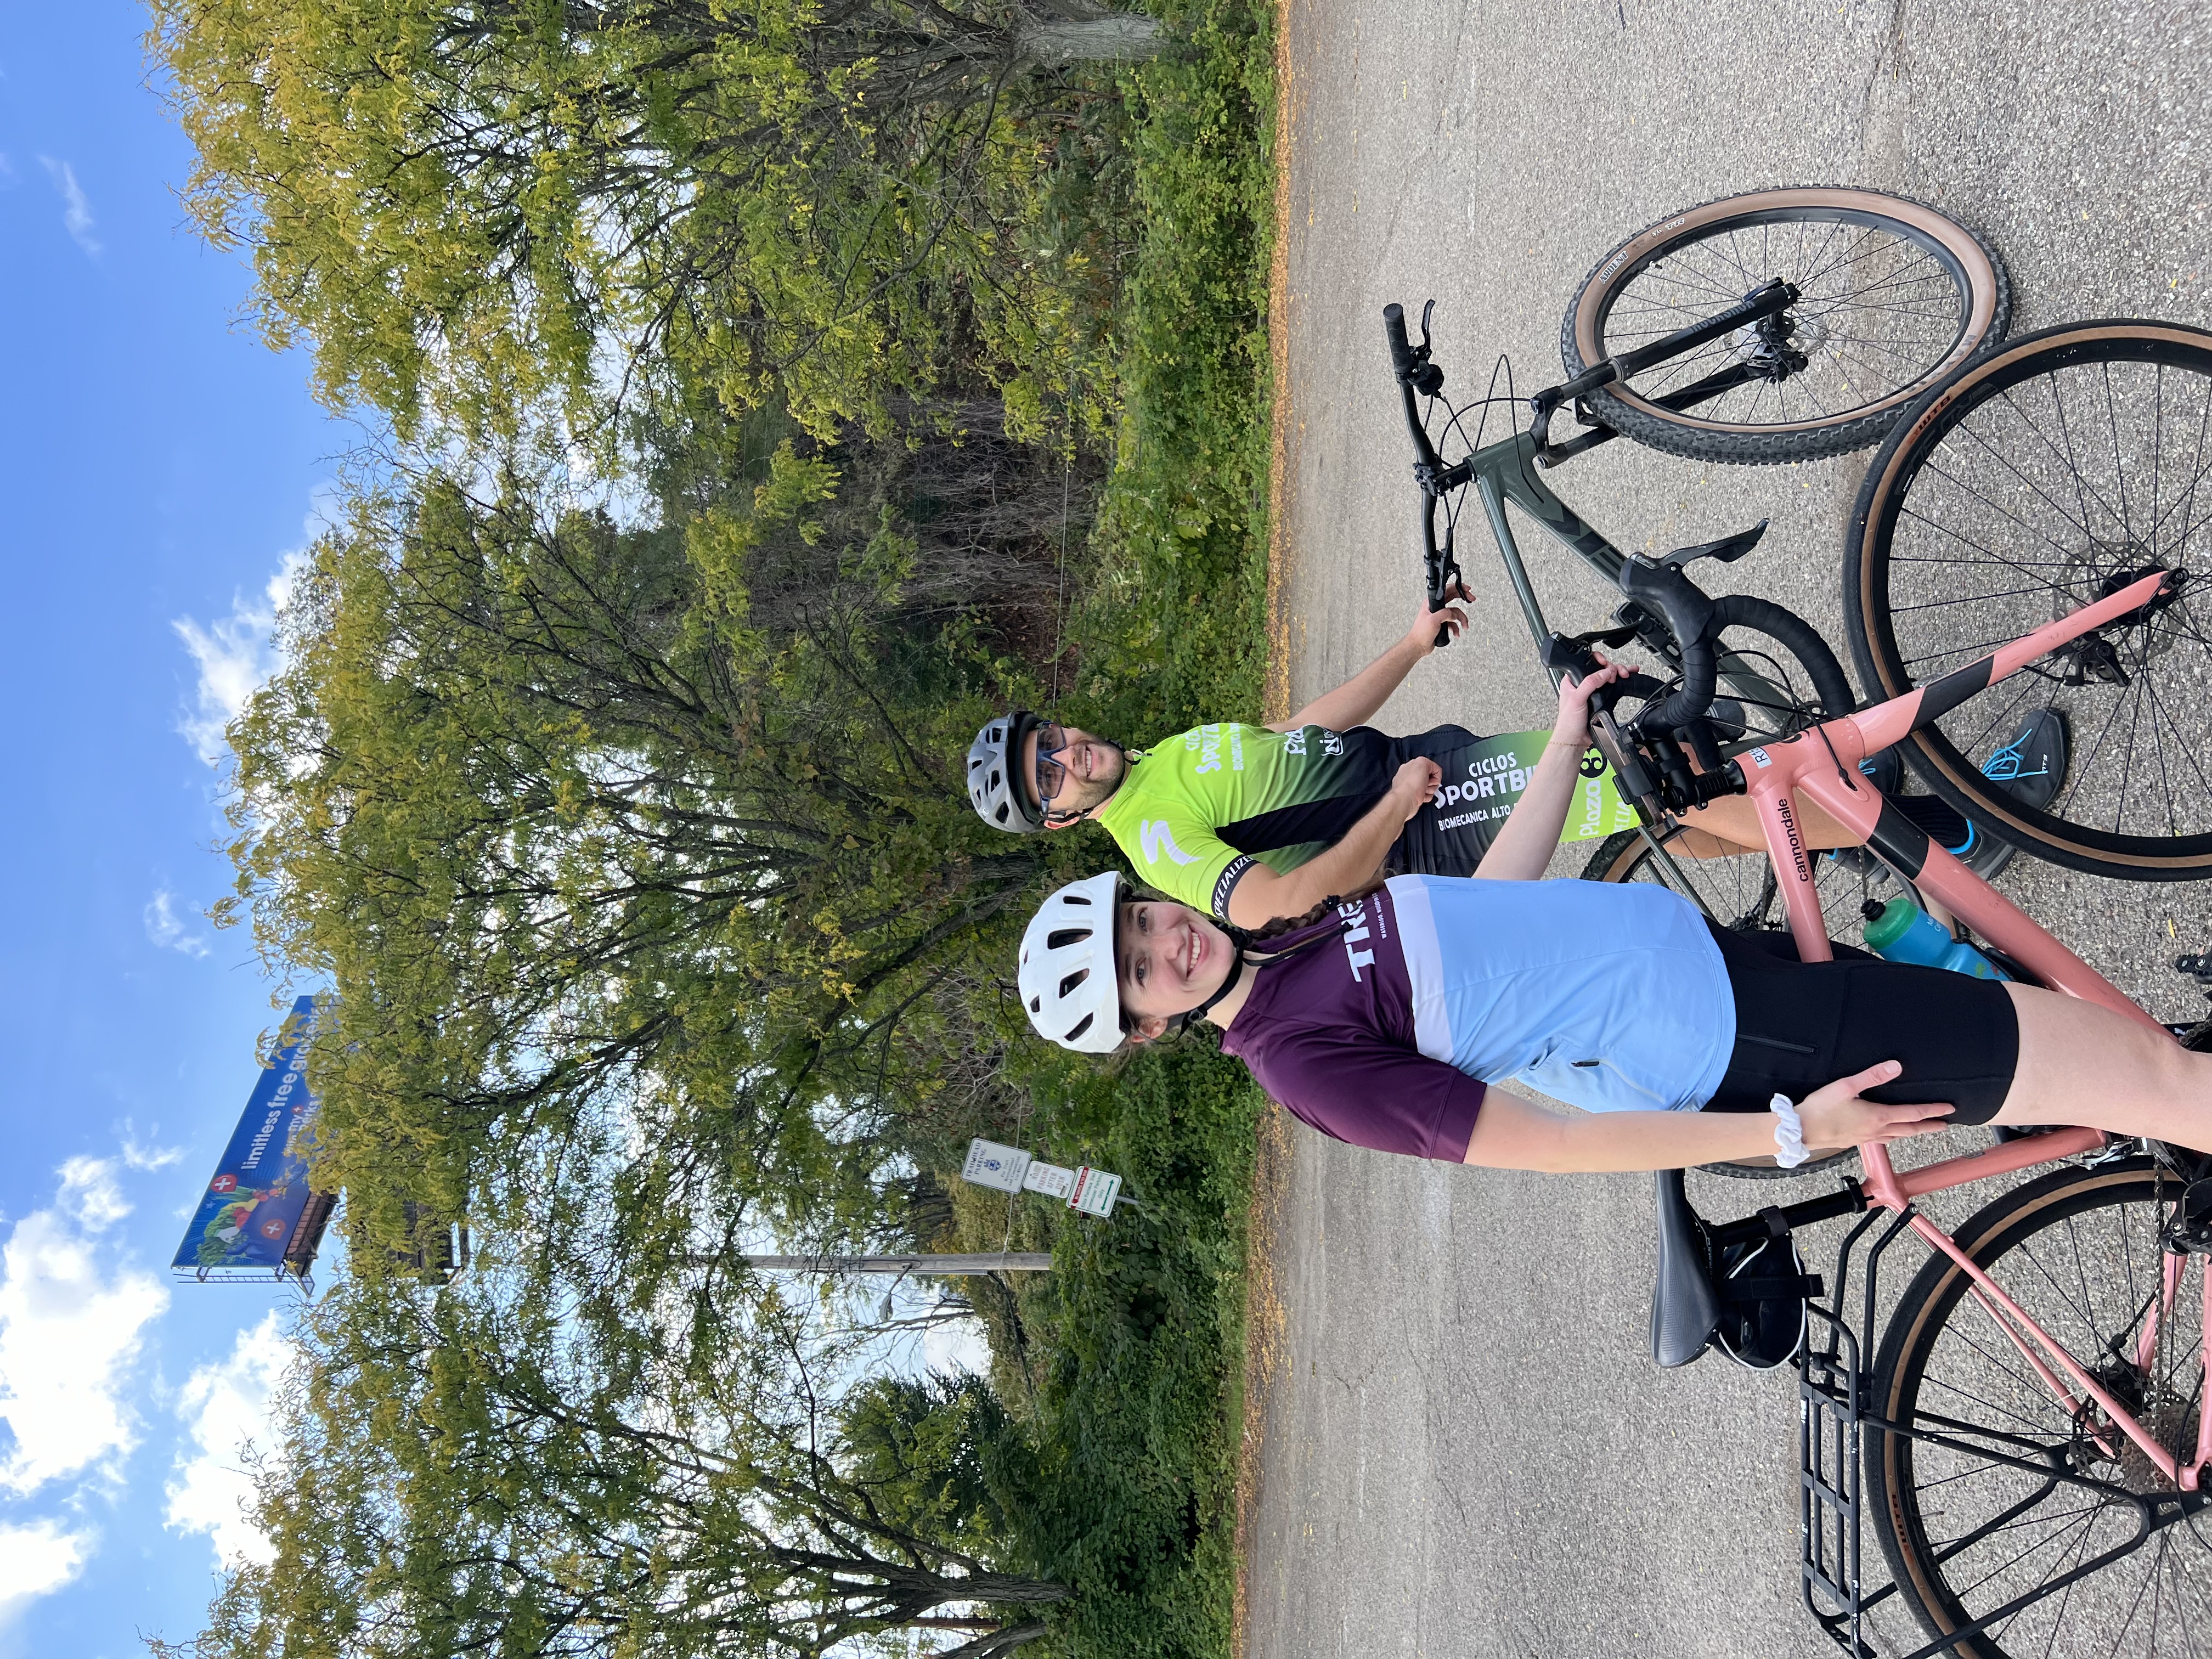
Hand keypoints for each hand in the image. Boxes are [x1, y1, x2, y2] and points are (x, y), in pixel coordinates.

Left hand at [1387, 756, 1442, 819]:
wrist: (1405, 801)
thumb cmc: (1411, 785)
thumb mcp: (1423, 763)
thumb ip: (1429, 763)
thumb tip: (1433, 771)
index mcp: (1412, 765)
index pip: (1431, 767)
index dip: (1435, 774)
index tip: (1433, 778)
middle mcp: (1410, 774)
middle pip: (1431, 777)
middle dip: (1432, 782)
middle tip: (1427, 785)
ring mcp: (1410, 785)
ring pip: (1429, 787)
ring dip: (1429, 790)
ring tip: (1423, 792)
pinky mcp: (1412, 795)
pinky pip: (1425, 795)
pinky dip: (1426, 797)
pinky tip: (1420, 797)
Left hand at [1406, 580, 1472, 655]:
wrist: (1418, 646)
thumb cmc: (1420, 633)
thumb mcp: (1433, 620)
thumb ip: (1445, 614)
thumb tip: (1453, 614)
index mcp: (1431, 602)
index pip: (1447, 590)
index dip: (1458, 588)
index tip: (1466, 589)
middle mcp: (1436, 607)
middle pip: (1453, 599)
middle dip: (1463, 599)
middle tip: (1471, 599)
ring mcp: (1439, 615)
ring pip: (1455, 613)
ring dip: (1462, 619)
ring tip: (1464, 626)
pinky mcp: (1442, 624)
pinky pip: (1453, 623)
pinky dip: (1456, 628)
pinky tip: (1456, 633)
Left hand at [1551, 651, 1636, 747]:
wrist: (1575, 740)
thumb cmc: (1568, 721)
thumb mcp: (1577, 699)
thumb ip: (1590, 683)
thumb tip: (1604, 672)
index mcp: (1572, 680)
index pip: (1586, 662)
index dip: (1598, 661)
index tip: (1606, 665)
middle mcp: (1582, 683)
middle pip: (1600, 668)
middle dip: (1611, 668)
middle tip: (1617, 675)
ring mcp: (1592, 691)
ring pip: (1607, 676)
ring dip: (1618, 672)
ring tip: (1625, 673)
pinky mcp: (1600, 698)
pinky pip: (1612, 687)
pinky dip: (1621, 681)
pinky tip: (1628, 677)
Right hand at [1796, 1061, 1954, 1150]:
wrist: (1801, 1129)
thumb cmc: (1821, 1108)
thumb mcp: (1846, 1086)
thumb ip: (1872, 1076)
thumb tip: (1896, 1066)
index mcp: (1878, 1116)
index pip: (1913, 1114)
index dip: (1933, 1111)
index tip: (1949, 1109)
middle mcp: (1876, 1130)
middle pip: (1910, 1129)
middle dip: (1929, 1126)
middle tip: (1944, 1125)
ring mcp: (1866, 1138)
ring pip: (1898, 1137)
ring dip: (1913, 1133)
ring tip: (1922, 1130)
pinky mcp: (1855, 1141)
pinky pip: (1883, 1140)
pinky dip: (1895, 1136)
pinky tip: (1890, 1135)